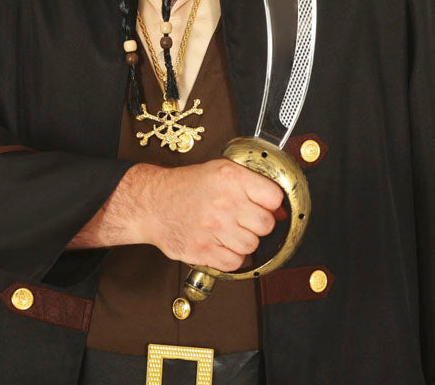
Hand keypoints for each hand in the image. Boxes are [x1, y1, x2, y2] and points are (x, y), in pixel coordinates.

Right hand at [136, 159, 284, 271]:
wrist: (152, 203)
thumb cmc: (188, 186)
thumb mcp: (222, 172)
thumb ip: (254, 187)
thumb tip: (282, 213)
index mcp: (231, 178)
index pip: (274, 196)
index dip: (272, 203)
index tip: (264, 205)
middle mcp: (224, 202)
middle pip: (266, 224)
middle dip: (259, 224)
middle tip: (245, 220)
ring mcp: (212, 228)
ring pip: (252, 245)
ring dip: (245, 241)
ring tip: (229, 231)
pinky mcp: (201, 250)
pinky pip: (235, 263)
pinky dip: (232, 258)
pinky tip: (222, 245)